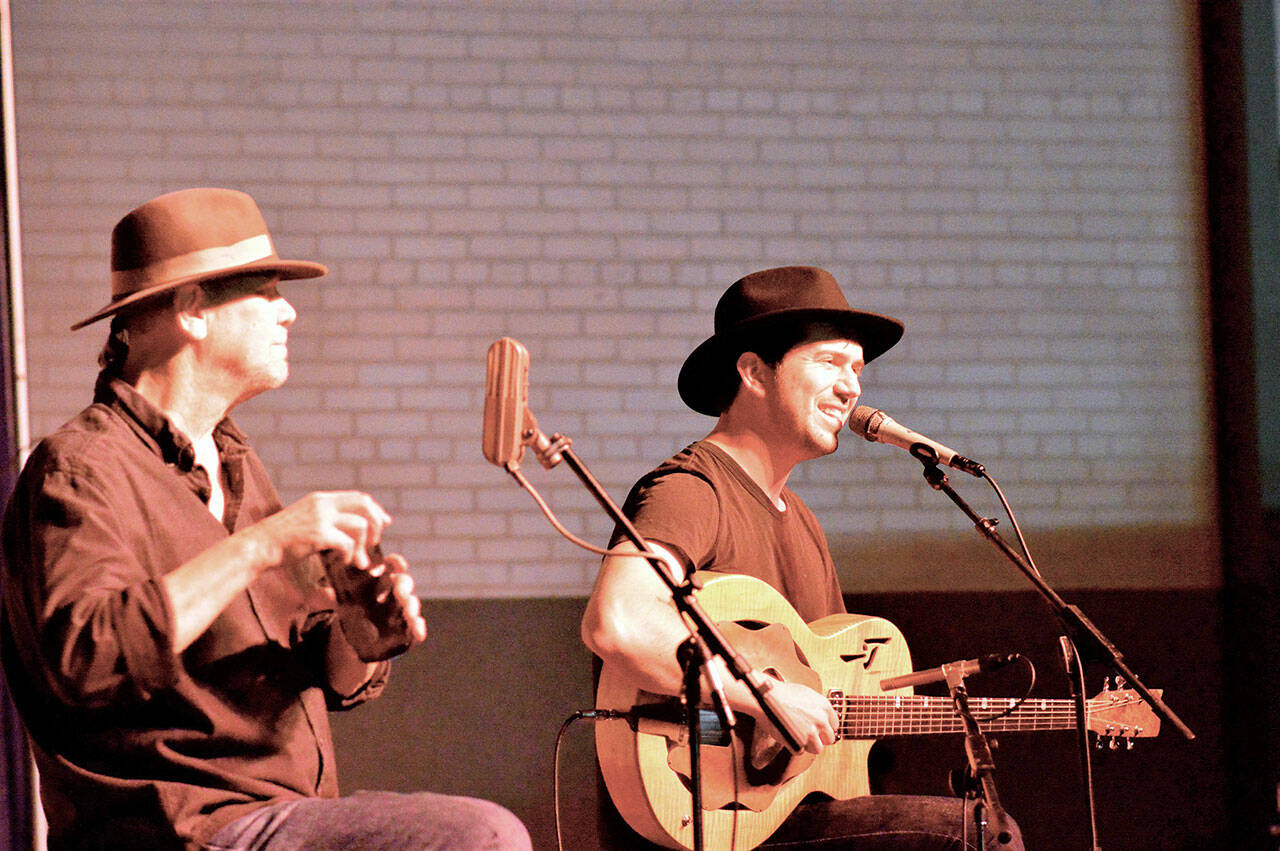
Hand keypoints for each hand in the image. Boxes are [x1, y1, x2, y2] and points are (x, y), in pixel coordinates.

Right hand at [248, 491, 390, 571]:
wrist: (258, 545)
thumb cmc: (282, 540)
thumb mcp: (306, 520)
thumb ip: (328, 520)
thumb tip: (351, 530)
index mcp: (321, 499)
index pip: (359, 497)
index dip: (376, 510)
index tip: (385, 523)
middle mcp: (323, 504)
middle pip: (365, 505)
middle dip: (377, 525)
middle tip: (375, 544)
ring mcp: (321, 517)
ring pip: (360, 525)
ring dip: (363, 546)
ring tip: (357, 560)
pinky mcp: (318, 534)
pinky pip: (347, 543)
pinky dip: (351, 555)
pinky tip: (344, 563)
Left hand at [326, 549, 426, 661]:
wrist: (355, 636)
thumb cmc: (350, 608)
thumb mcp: (340, 599)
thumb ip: (332, 595)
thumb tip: (324, 592)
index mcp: (380, 578)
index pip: (391, 564)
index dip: (394, 562)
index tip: (392, 562)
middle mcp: (394, 591)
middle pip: (403, 582)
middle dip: (403, 583)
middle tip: (397, 588)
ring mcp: (401, 609)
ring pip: (411, 602)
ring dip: (412, 604)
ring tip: (408, 611)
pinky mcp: (406, 626)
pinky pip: (416, 625)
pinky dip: (419, 628)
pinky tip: (419, 633)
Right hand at [748, 678, 837, 754]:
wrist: (766, 696)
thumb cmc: (782, 692)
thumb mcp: (806, 693)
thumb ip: (817, 706)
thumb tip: (822, 715)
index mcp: (824, 707)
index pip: (835, 724)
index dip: (826, 727)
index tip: (819, 729)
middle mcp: (820, 720)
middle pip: (829, 739)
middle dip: (819, 738)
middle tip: (809, 734)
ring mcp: (810, 732)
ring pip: (817, 749)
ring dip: (808, 745)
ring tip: (798, 737)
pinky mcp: (798, 743)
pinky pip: (800, 752)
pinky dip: (794, 747)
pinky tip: (788, 737)